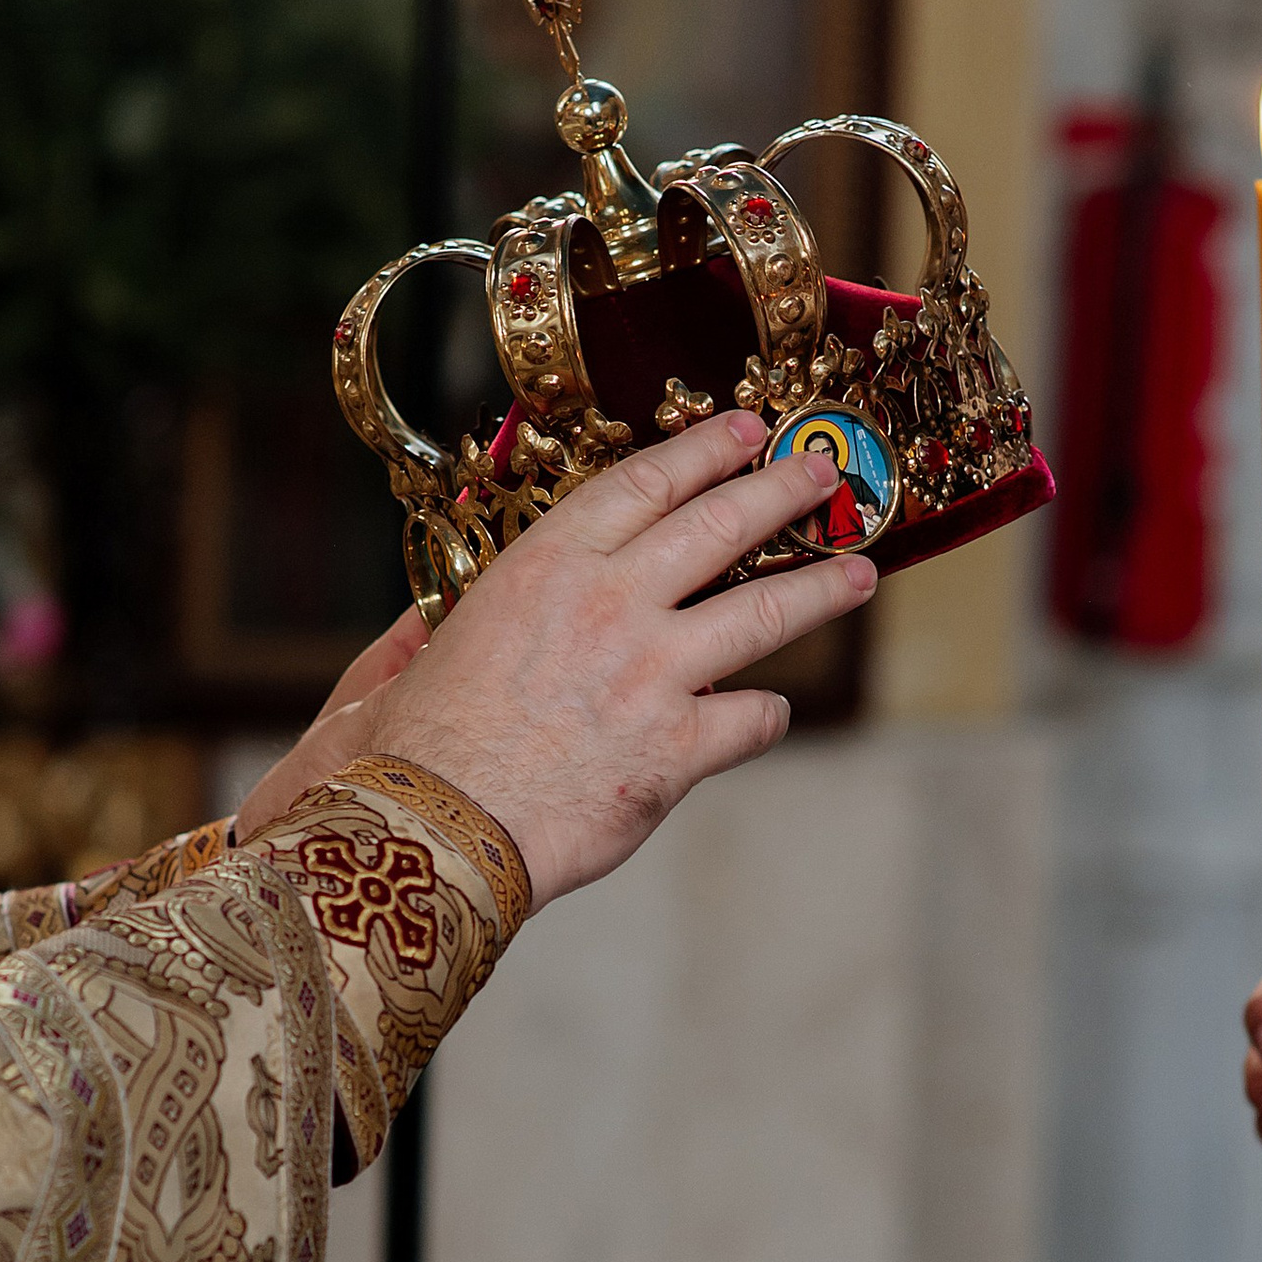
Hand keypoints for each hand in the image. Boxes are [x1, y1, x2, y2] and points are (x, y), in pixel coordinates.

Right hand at [232, 411, 874, 907]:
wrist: (433, 832)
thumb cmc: (407, 752)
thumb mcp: (401, 666)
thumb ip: (424, 636)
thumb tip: (421, 627)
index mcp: (546, 565)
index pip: (645, 485)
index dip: (703, 452)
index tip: (743, 430)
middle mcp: (611, 602)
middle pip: (722, 525)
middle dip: (782, 491)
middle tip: (823, 474)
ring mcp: (654, 672)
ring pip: (767, 612)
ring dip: (822, 588)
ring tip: (859, 574)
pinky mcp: (680, 747)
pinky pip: (753, 718)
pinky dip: (764, 715)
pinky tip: (765, 714)